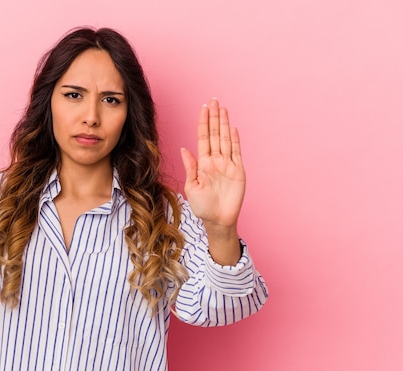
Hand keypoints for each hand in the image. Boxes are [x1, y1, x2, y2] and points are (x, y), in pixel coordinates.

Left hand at [180, 98, 245, 232]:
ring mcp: (227, 164)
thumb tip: (183, 149)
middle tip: (213, 100)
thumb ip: (190, 167)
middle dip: (214, 117)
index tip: (202, 108)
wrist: (217, 220)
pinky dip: (235, 140)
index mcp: (202, 163)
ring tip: (222, 108)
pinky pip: (237, 152)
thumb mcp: (191, 186)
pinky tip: (233, 128)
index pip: (203, 138)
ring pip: (226, 139)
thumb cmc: (202, 206)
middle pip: (215, 134)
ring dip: (224, 124)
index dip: (203, 123)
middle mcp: (215, 160)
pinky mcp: (238, 171)